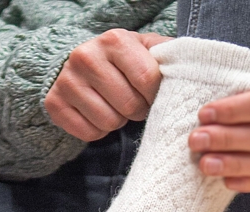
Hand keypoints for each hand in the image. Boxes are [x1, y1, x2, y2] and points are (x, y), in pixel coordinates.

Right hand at [46, 30, 172, 141]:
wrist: (83, 62)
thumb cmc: (125, 60)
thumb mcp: (147, 50)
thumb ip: (169, 57)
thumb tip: (195, 68)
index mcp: (114, 40)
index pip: (147, 81)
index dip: (154, 96)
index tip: (152, 94)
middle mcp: (86, 56)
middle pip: (128, 106)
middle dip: (137, 110)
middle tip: (133, 102)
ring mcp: (67, 80)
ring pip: (108, 122)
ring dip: (118, 121)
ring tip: (115, 106)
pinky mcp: (54, 103)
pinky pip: (88, 133)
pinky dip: (98, 131)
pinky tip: (98, 114)